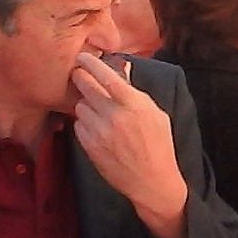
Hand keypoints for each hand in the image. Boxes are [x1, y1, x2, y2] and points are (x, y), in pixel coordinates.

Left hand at [71, 53, 191, 237]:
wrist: (151, 181)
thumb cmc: (159, 145)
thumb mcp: (155, 114)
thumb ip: (135, 91)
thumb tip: (123, 67)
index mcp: (134, 105)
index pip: (107, 76)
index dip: (92, 64)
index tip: (83, 56)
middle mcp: (115, 117)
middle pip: (86, 88)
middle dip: (81, 78)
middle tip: (79, 74)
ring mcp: (100, 133)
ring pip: (80, 107)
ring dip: (85, 105)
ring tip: (97, 111)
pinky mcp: (90, 147)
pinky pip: (78, 126)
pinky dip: (85, 124)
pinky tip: (97, 129)